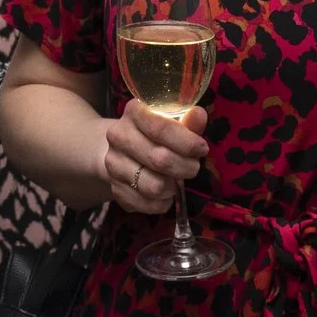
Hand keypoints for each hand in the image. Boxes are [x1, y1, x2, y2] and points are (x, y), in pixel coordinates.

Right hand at [95, 101, 207, 215]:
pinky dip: (163, 203)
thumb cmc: (154, 134)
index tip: (202, 149)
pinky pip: (147, 204)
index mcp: (134, 112)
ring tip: (177, 181)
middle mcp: (118, 136)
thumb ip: (188, 121)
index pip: (161, 128)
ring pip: (153, 186)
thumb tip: (199, 115)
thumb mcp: (172, 122)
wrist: (121, 150)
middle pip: (159, 159)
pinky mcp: (115, 188)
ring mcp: (113, 164)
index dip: (187, 142)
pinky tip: (166, 193)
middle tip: (194, 167)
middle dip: (185, 167)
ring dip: (173, 187)